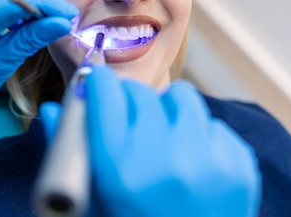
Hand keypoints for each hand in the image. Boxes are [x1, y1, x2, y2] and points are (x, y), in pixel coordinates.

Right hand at [83, 66, 261, 216]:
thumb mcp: (89, 207)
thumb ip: (68, 156)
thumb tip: (51, 109)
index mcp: (119, 170)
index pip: (105, 93)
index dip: (98, 85)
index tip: (97, 86)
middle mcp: (166, 159)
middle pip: (141, 93)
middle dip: (129, 103)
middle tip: (129, 126)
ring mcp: (209, 160)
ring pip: (182, 98)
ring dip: (168, 112)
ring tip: (164, 141)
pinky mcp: (239, 164)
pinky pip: (213, 124)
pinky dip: (199, 137)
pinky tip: (193, 168)